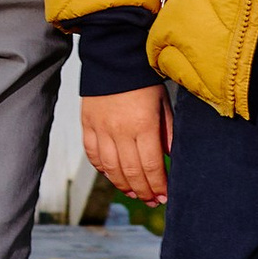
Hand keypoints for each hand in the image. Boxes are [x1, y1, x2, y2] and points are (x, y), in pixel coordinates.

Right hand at [82, 82, 170, 205]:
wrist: (114, 57)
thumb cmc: (144, 80)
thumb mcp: (163, 104)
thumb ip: (167, 132)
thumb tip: (170, 158)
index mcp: (143, 125)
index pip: (151, 165)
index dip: (158, 185)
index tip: (165, 196)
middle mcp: (120, 130)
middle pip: (131, 171)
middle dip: (143, 190)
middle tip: (152, 201)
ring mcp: (100, 128)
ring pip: (110, 168)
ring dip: (123, 185)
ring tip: (135, 193)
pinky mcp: (87, 124)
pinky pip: (93, 154)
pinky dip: (103, 169)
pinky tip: (113, 175)